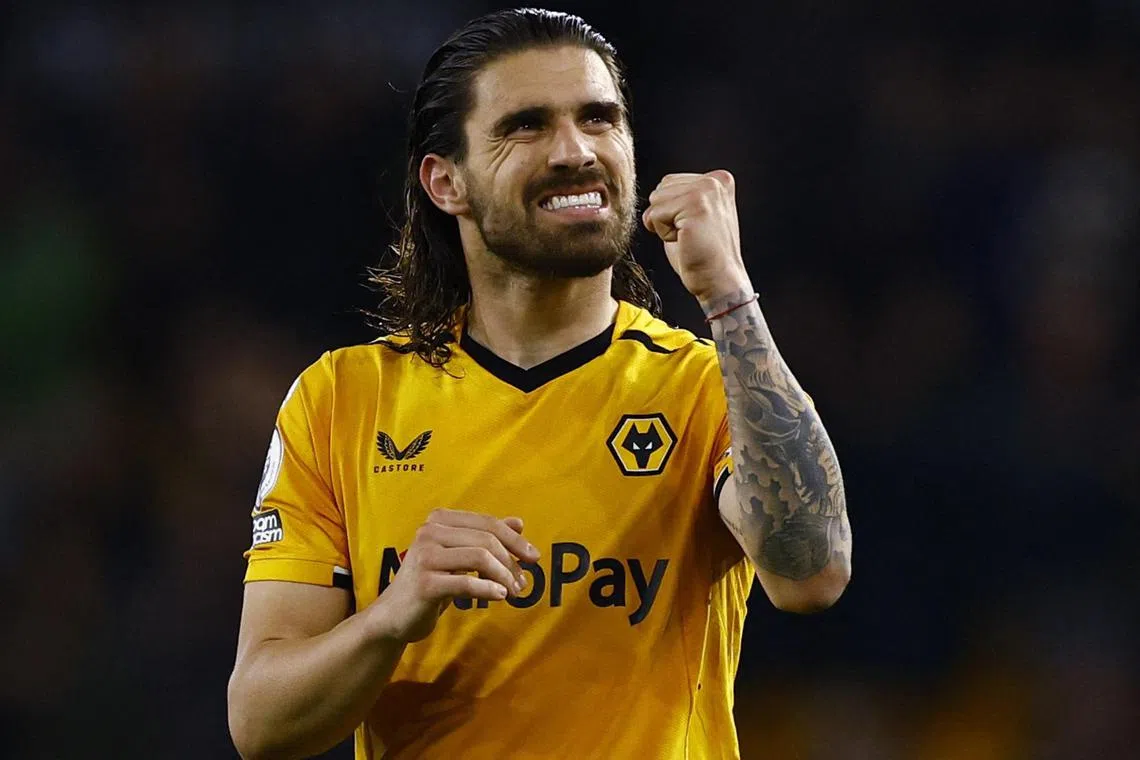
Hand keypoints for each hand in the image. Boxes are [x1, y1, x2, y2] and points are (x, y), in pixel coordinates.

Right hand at [367, 509, 540, 643]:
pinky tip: (500, 596)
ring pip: (479, 557)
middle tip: (524, 581)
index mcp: (439, 519)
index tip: (534, 557)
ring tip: (514, 591)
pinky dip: (488, 589)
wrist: (394, 616)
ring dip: (504, 575)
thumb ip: (485, 537)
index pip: (487, 523)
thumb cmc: (431, 583)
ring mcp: (424, 556)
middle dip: (511, 560)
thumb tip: (519, 522)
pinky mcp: (425, 583)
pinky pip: (466, 582)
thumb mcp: (460, 557)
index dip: (515, 540)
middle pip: (486, 539)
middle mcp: (429, 532)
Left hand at [642, 170, 751, 307]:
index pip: (668, 182)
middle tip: (690, 234)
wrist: (719, 280)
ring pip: (656, 201)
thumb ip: (679, 196)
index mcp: (717, 179)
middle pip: (659, 190)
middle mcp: (714, 181)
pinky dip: (664, 234)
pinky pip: (656, 216)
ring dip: (664, 225)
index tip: (693, 227)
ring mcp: (706, 192)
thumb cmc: (702, 254)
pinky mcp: (695, 207)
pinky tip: (685, 241)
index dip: (670, 210)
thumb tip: (653, 193)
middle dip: (665, 216)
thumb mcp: (692, 214)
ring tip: (688, 237)